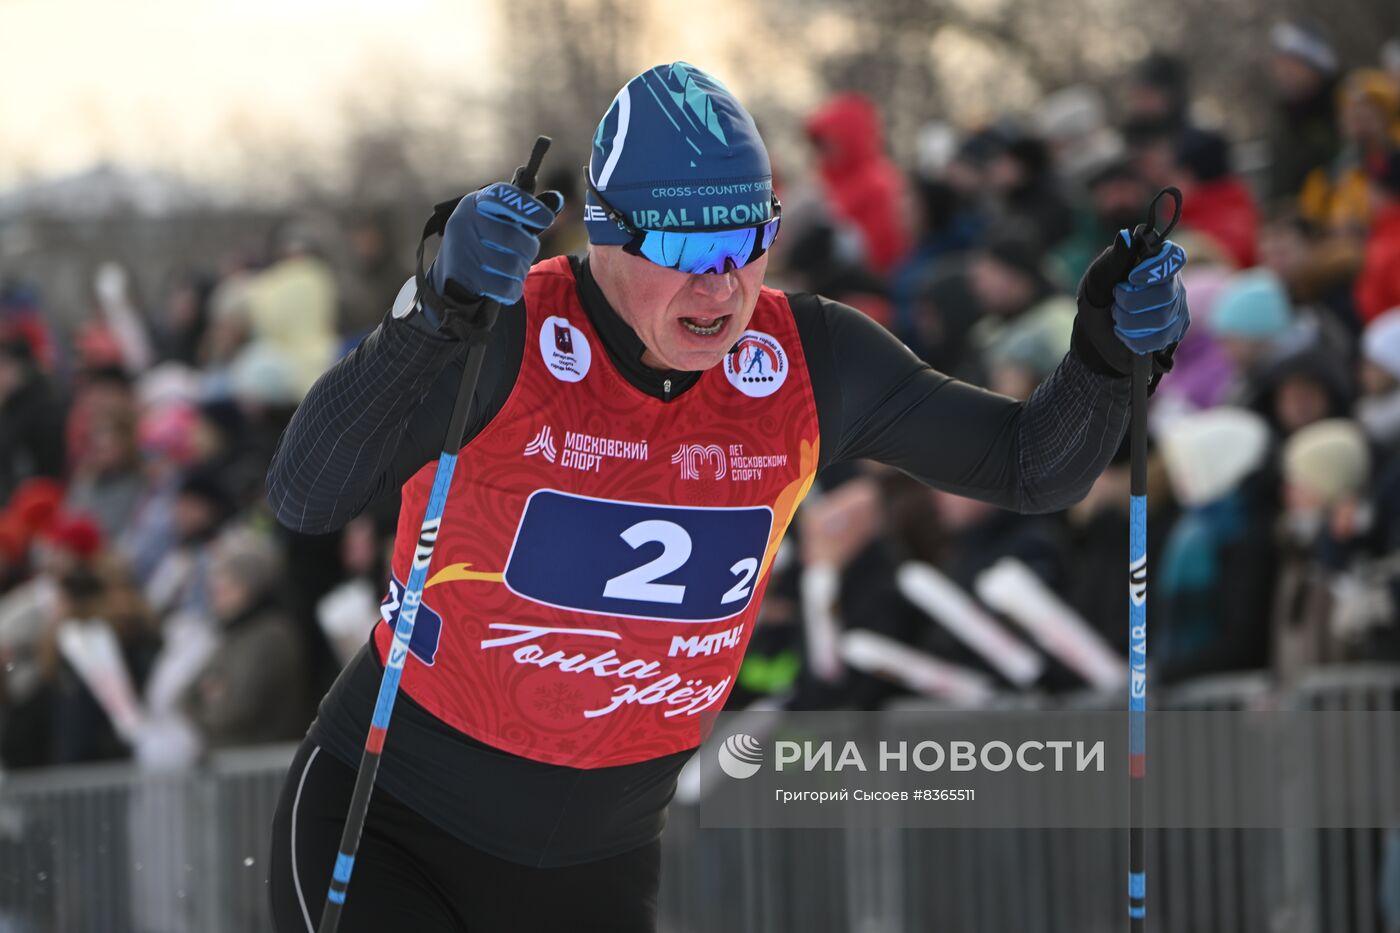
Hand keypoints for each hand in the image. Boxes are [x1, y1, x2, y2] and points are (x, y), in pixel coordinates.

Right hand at [429, 183, 562, 307]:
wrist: (450, 280)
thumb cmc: (484, 244)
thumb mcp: (498, 222)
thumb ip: (525, 212)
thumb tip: (559, 200)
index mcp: (474, 203)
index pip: (502, 197)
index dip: (527, 208)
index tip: (547, 220)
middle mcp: (463, 221)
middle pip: (513, 236)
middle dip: (529, 249)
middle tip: (526, 255)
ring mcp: (462, 250)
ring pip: (512, 264)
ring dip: (520, 271)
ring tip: (515, 270)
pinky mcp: (464, 277)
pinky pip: (505, 286)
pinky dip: (513, 289)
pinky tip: (509, 286)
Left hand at [1073, 231, 1189, 377]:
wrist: (1094, 329)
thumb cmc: (1099, 293)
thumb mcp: (1100, 274)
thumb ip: (1115, 257)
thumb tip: (1125, 236)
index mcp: (1157, 262)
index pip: (1173, 257)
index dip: (1154, 268)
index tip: (1131, 277)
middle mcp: (1173, 283)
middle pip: (1166, 293)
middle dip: (1131, 301)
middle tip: (1116, 298)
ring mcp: (1176, 309)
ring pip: (1162, 319)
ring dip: (1129, 320)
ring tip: (1117, 316)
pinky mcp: (1173, 332)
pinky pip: (1159, 339)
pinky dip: (1133, 338)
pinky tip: (1124, 332)